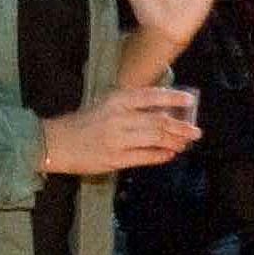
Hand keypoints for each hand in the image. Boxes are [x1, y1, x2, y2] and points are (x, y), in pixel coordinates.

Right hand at [42, 85, 200, 176]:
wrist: (57, 142)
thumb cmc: (84, 122)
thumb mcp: (106, 105)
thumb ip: (131, 106)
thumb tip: (163, 110)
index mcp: (117, 100)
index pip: (151, 95)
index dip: (173, 97)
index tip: (190, 100)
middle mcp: (119, 117)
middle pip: (159, 120)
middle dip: (181, 126)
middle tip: (195, 131)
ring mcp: (118, 139)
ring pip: (155, 138)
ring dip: (174, 141)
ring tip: (185, 143)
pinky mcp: (116, 159)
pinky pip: (145, 157)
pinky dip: (161, 155)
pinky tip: (170, 154)